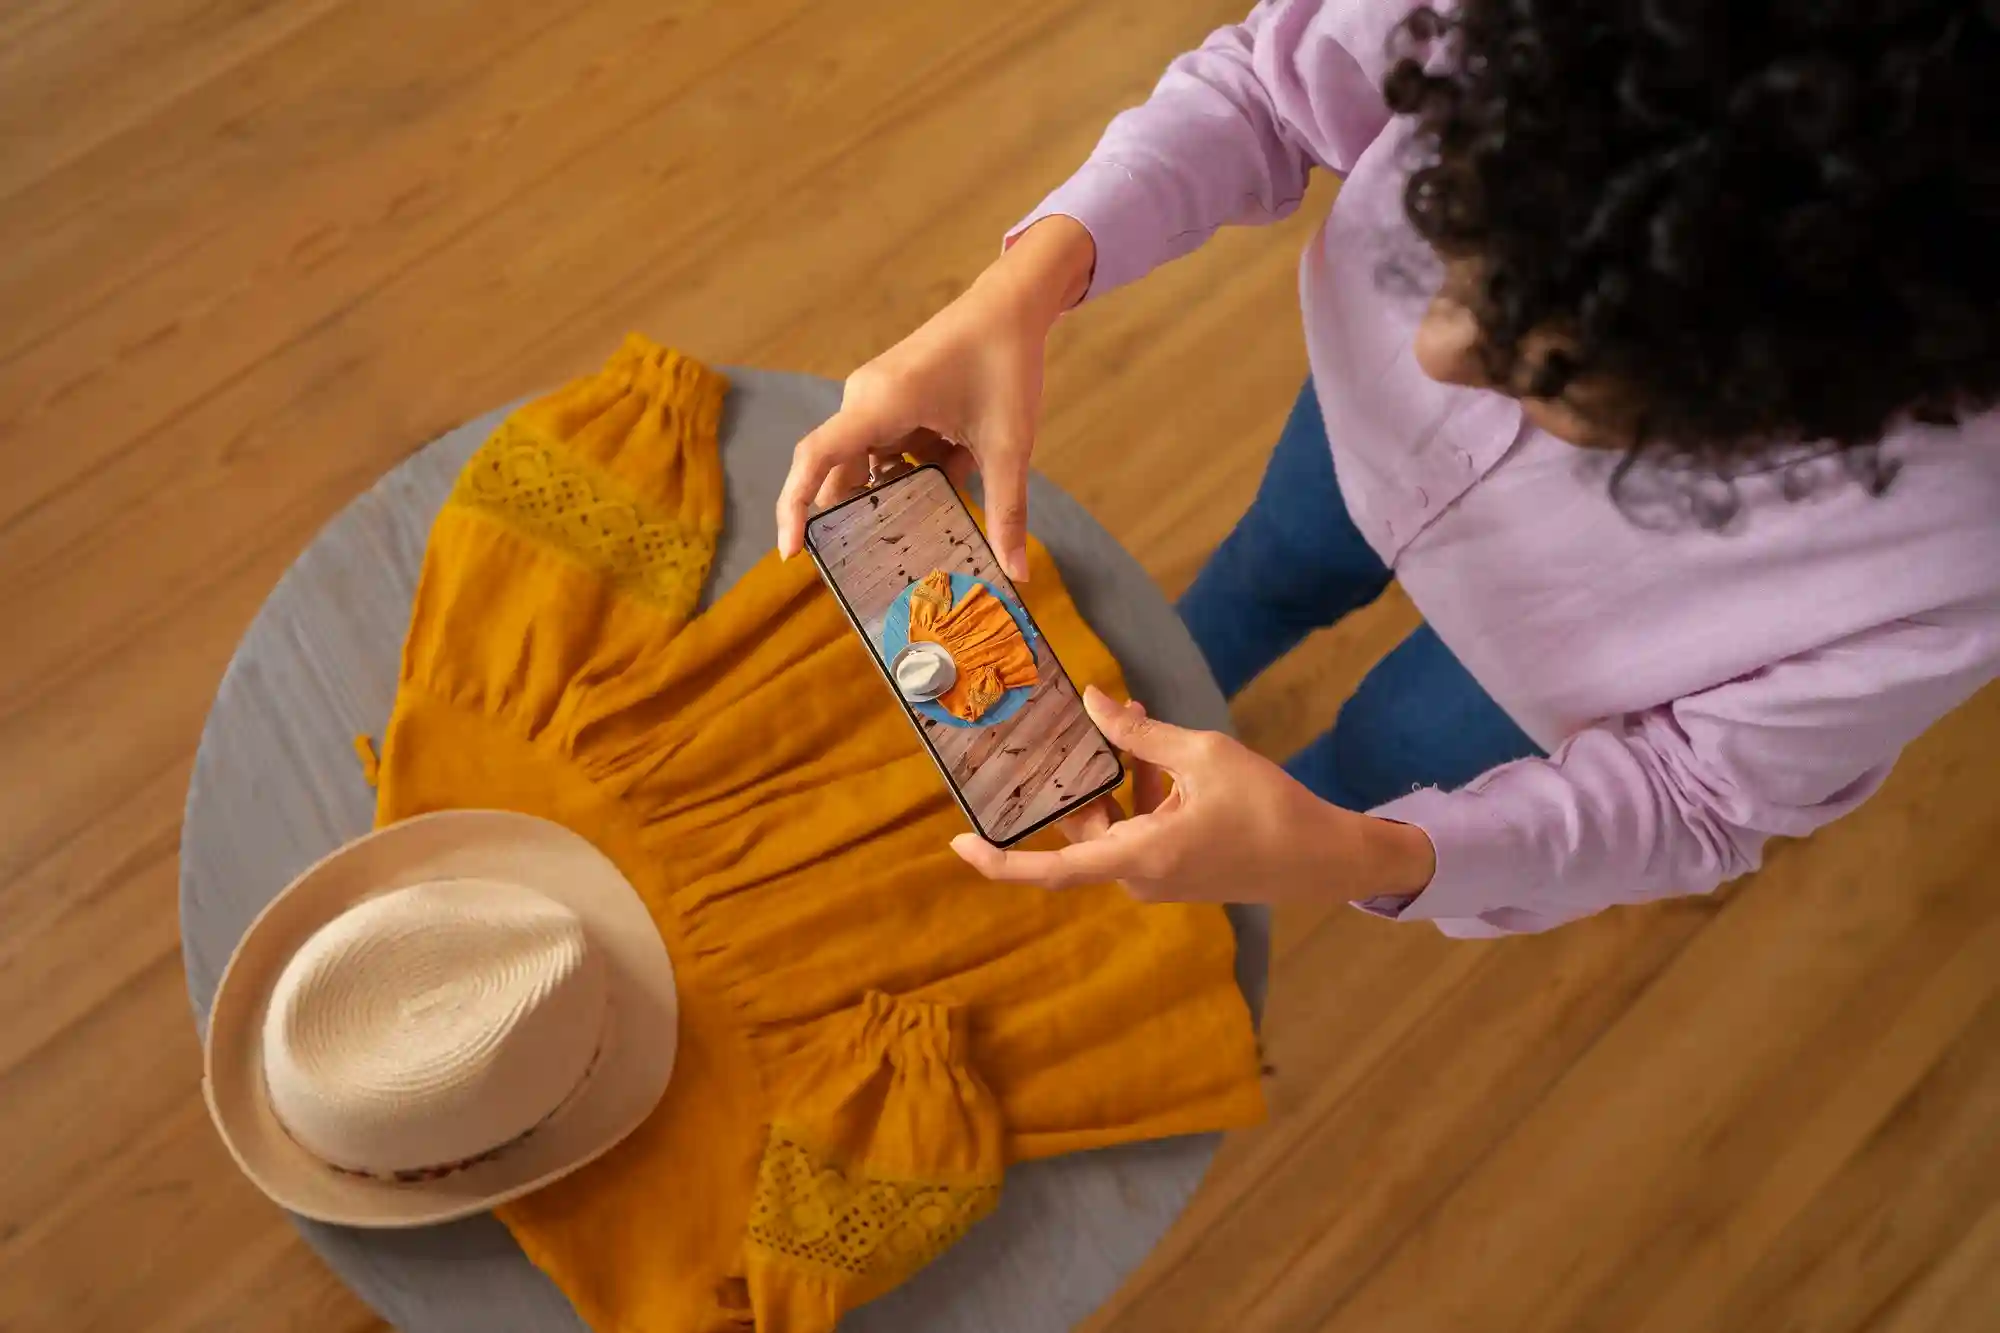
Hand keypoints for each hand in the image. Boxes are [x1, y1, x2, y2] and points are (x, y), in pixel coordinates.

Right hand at [775, 216, 1096, 581]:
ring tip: (911, 540)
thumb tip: (1016, 572)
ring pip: (867, 464)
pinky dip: (907, 475)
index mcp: (882, 404)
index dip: (795, 507)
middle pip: (838, 471)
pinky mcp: (891, 401)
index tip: (793, 553)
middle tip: (866, 571)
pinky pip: (886, 449)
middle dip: (851, 519)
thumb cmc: (1005, 363)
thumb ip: (1007, 510)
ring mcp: (875, 400)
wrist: (1010, 306)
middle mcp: (866, 400)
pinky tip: (937, 496)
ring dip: (890, 496)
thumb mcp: (1009, 444)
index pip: (816, 457)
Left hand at [951, 687, 1438, 904]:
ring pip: (1108, 830)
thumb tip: (1090, 701)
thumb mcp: (1202, 755)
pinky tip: (1148, 747)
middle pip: (1080, 833)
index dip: (1000, 863)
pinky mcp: (1173, 872)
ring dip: (1108, 784)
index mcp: (1140, 856)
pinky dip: (1133, 797)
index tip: (959, 843)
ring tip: (1120, 721)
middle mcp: (1138, 876)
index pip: (1052, 871)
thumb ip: (1140, 732)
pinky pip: (1134, 834)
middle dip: (1070, 784)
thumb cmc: (1268, 807)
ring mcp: (1156, 879)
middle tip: (1062, 729)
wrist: (1322, 858)